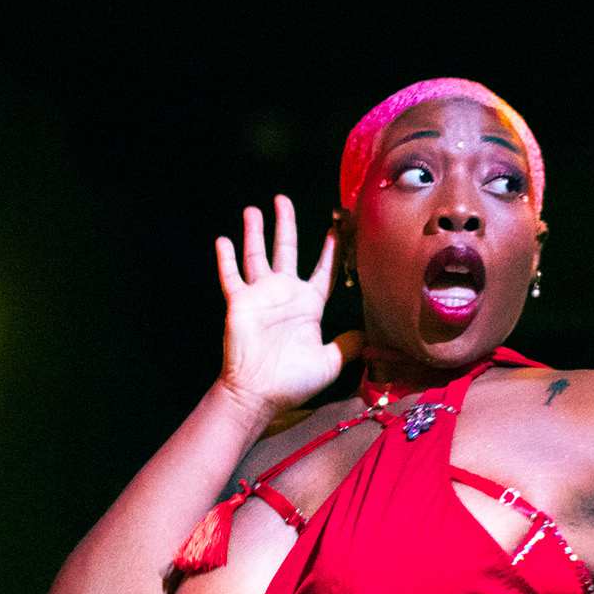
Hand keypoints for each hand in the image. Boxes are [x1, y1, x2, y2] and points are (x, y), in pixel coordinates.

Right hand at [216, 195, 362, 416]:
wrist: (259, 393)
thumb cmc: (293, 382)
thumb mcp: (329, 363)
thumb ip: (348, 346)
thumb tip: (369, 335)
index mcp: (308, 306)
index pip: (322, 271)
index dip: (330, 250)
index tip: (336, 228)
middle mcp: (284, 295)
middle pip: (286, 250)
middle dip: (285, 225)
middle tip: (283, 200)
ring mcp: (260, 296)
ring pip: (256, 256)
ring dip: (254, 232)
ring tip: (253, 209)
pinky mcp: (239, 302)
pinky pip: (231, 276)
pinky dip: (227, 258)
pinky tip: (223, 239)